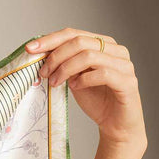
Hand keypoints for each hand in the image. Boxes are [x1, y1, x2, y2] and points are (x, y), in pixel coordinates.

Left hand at [26, 28, 146, 148]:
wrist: (115, 124)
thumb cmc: (96, 99)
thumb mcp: (74, 77)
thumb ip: (64, 64)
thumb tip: (38, 54)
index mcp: (103, 44)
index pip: (73, 33)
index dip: (50, 39)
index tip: (30, 48)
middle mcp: (116, 50)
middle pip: (79, 42)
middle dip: (56, 56)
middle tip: (43, 73)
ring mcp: (124, 65)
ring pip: (89, 56)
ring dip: (66, 69)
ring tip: (55, 83)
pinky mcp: (128, 81)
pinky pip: (103, 74)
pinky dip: (84, 80)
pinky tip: (75, 87)